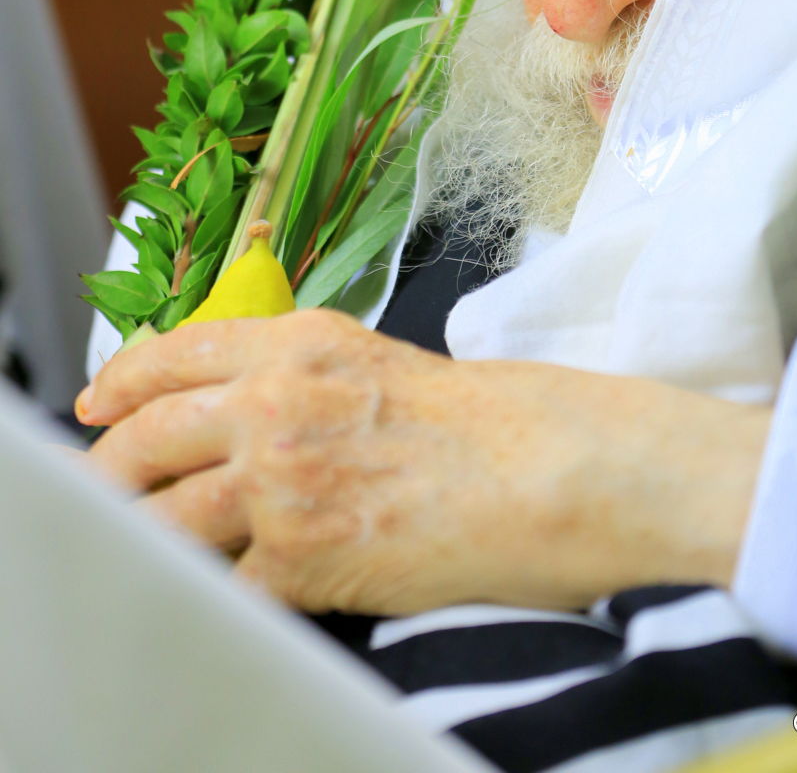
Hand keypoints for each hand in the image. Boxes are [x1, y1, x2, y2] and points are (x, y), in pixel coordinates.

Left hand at [77, 311, 770, 614]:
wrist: (553, 469)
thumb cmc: (488, 421)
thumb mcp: (378, 364)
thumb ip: (300, 377)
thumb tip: (237, 411)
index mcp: (299, 343)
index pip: (174, 353)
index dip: (121, 385)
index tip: (96, 409)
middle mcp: (277, 401)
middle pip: (145, 437)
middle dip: (108, 471)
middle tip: (101, 492)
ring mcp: (283, 480)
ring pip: (162, 519)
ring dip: (147, 542)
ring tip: (149, 556)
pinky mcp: (303, 557)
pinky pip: (222, 589)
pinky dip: (215, 600)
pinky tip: (231, 598)